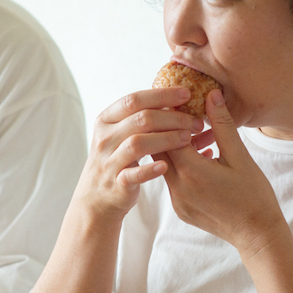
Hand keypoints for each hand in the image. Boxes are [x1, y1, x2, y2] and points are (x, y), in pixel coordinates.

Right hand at [74, 87, 205, 218]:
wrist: (96, 198)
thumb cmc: (116, 160)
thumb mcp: (120, 134)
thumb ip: (140, 118)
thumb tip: (176, 100)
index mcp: (106, 120)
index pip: (134, 100)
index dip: (162, 95)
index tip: (187, 94)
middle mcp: (105, 138)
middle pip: (141, 119)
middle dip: (172, 118)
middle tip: (196, 121)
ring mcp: (109, 161)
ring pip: (138, 144)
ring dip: (166, 139)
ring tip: (188, 139)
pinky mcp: (116, 183)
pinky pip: (133, 175)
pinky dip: (150, 170)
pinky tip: (166, 166)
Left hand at [162, 89, 289, 254]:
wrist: (257, 235)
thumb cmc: (254, 196)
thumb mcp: (240, 156)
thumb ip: (222, 125)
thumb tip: (211, 95)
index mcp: (191, 172)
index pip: (167, 135)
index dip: (172, 116)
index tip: (180, 101)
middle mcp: (178, 187)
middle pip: (159, 150)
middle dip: (169, 130)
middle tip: (184, 114)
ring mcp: (177, 201)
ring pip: (165, 165)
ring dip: (177, 148)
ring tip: (200, 134)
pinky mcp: (180, 209)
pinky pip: (173, 181)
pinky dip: (182, 166)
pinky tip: (204, 157)